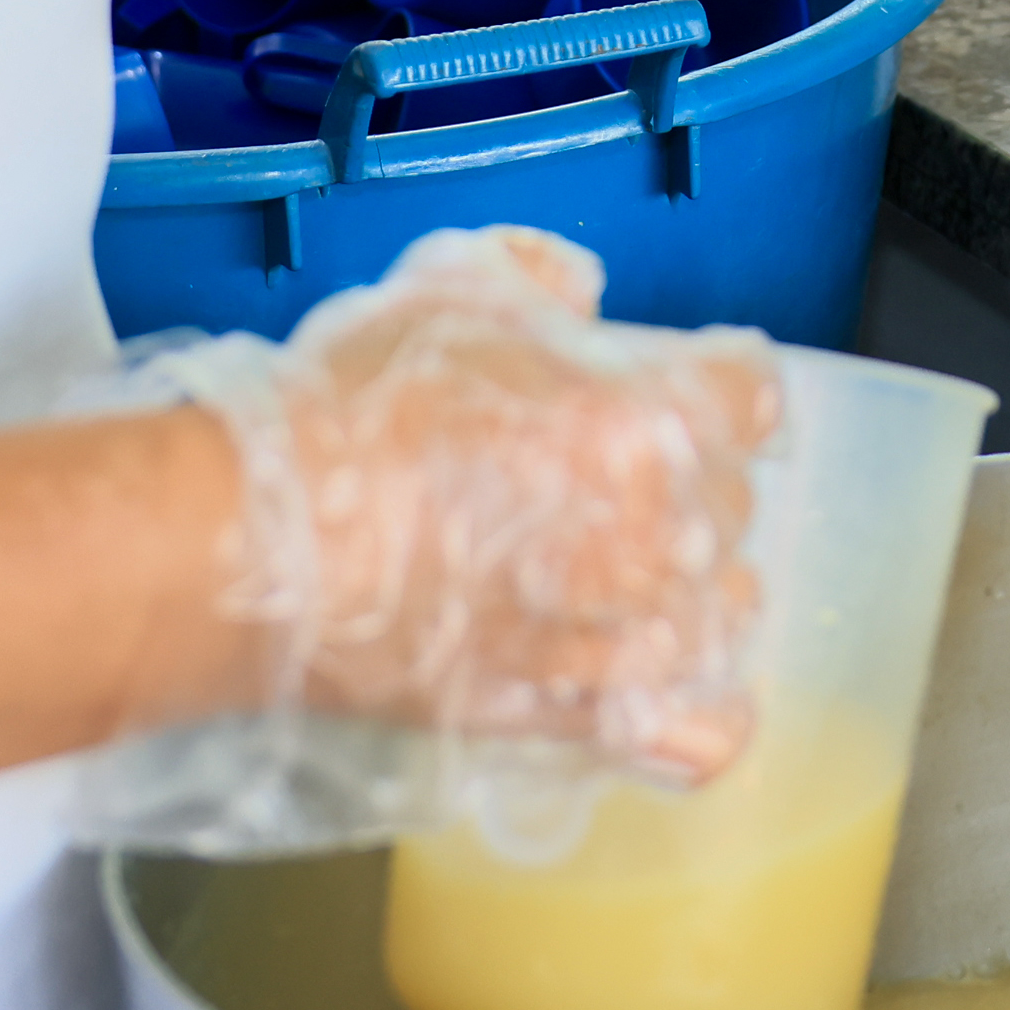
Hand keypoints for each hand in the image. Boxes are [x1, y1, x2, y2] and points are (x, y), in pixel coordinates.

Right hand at [189, 230, 777, 780]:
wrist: (256, 545)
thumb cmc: (344, 414)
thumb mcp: (445, 287)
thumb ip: (538, 277)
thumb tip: (576, 288)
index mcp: (647, 416)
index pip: (753, 392)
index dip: (715, 379)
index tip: (680, 382)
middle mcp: (659, 532)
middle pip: (734, 502)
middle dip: (684, 481)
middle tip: (597, 473)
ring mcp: (624, 635)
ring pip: (724, 609)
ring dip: (683, 584)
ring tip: (608, 571)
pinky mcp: (576, 717)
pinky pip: (700, 732)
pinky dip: (699, 708)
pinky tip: (662, 675)